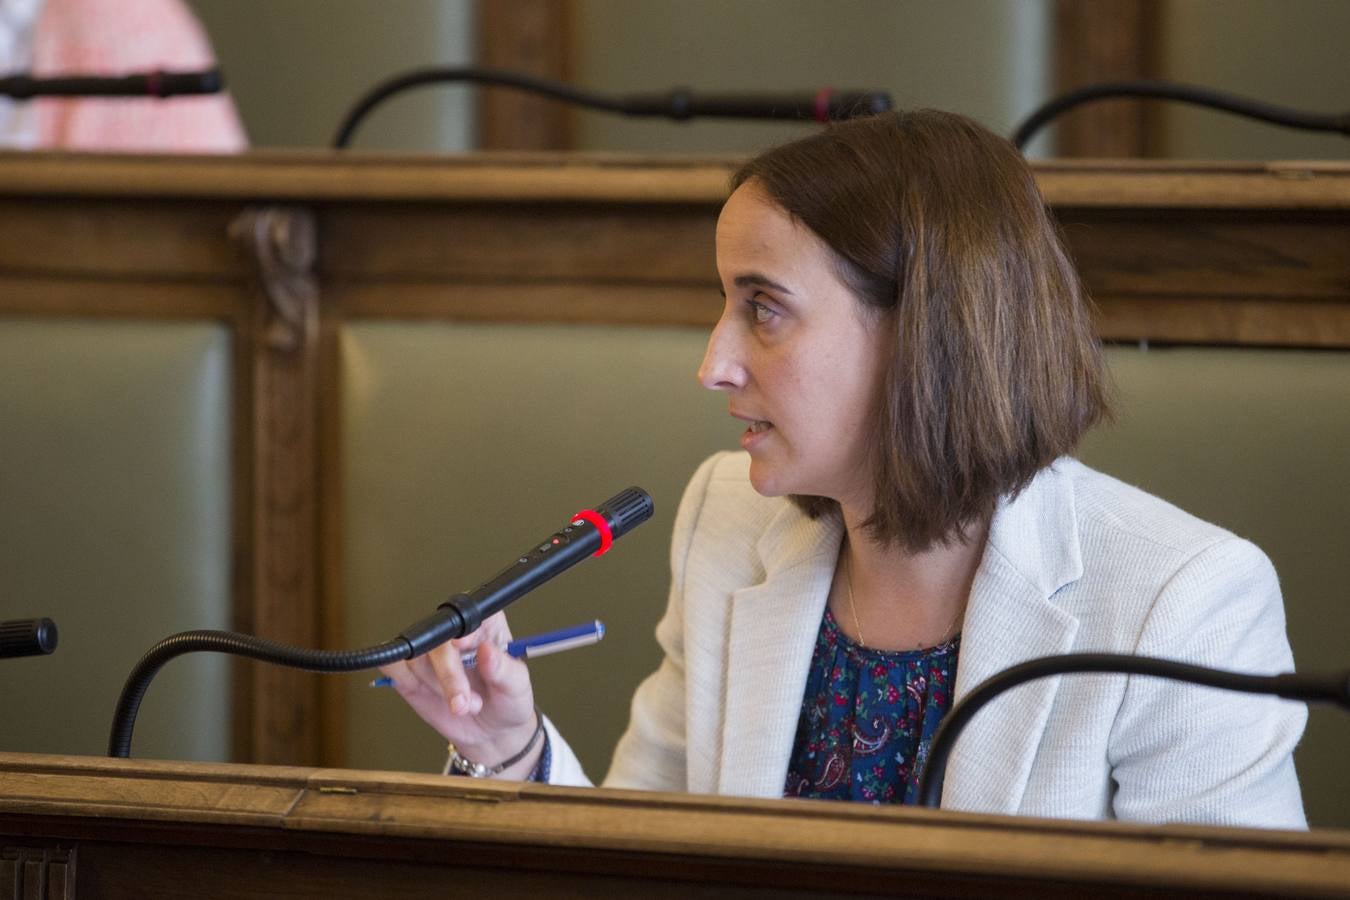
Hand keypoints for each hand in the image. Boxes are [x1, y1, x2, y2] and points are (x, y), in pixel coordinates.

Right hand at [378, 611, 539, 777]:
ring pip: (415, 654)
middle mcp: (455, 634)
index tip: (464, 647)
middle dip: (448, 673)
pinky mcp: (411, 672)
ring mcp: (431, 653)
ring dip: (435, 684)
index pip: (469, 616)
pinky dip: (403, 678)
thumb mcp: (517, 687)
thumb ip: (504, 669)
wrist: (492, 733)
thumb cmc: (508, 702)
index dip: (464, 631)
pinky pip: (393, 665)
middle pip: (437, 636)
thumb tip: (487, 651)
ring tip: (460, 705)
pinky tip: (424, 691)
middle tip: (464, 702)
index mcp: (486, 626)